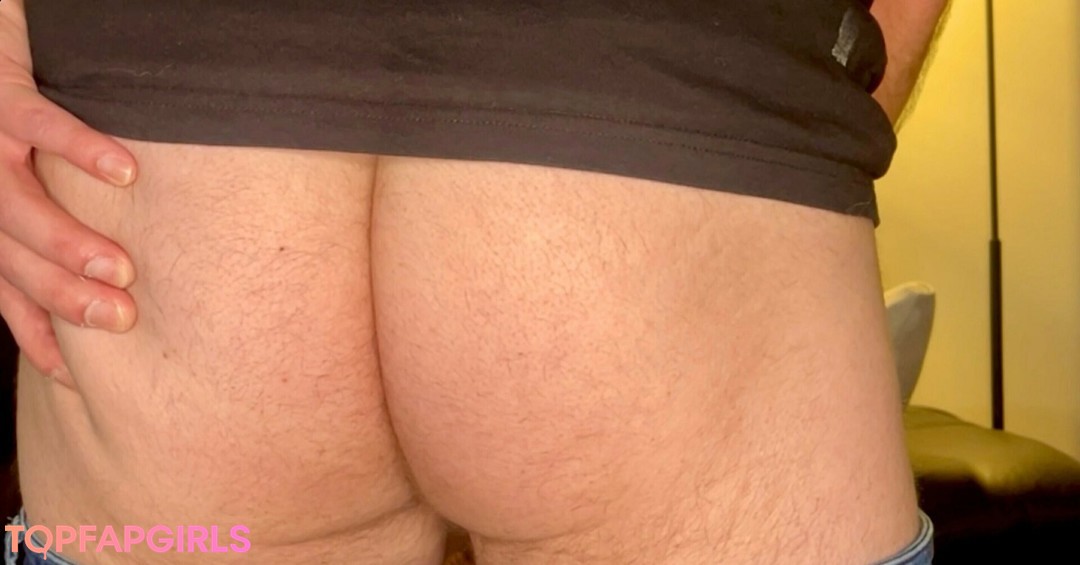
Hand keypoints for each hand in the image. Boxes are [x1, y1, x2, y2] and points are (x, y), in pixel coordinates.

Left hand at [0, 0, 137, 385]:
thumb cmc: (25, 123)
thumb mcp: (37, 185)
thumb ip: (66, 230)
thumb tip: (121, 281)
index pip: (7, 290)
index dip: (35, 334)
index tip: (76, 376)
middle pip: (13, 257)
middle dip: (64, 294)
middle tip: (119, 318)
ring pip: (18, 205)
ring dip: (68, 241)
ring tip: (122, 268)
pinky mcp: (2, 93)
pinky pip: (40, 123)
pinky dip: (80, 149)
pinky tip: (125, 171)